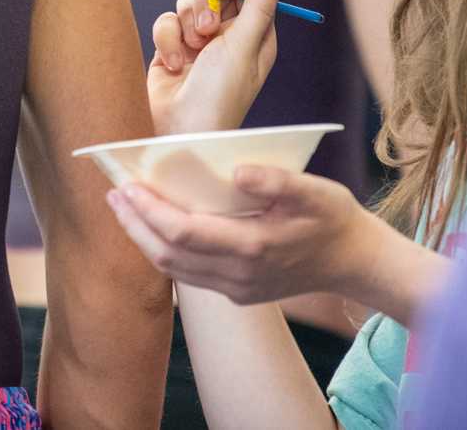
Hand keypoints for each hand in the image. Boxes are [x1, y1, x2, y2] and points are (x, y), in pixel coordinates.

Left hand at [107, 167, 379, 305]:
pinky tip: (157, 228)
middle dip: (135, 225)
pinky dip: (167, 252)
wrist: (354, 261)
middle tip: (112, 194)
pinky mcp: (239, 295)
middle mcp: (239, 275)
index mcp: (253, 247)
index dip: (148, 211)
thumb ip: (276, 181)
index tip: (124, 186)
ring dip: (145, 240)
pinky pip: (191, 277)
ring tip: (126, 208)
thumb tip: (236, 171)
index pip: (182, 233)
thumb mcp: (314, 191)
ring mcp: (238, 290)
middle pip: (168, 257)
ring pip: (175, 272)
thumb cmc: (331, 217)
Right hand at [145, 0, 285, 136]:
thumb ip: (258, 8)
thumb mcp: (242, 48)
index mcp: (254, 37)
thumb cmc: (219, 94)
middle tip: (208, 29)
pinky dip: (167, 40)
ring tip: (191, 51)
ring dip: (186, 24)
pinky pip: (167, 23)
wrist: (179, 130)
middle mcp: (228, 38)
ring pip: (188, 5)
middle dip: (207, 6)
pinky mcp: (171, 48)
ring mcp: (198, 44)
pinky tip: (172, 64)